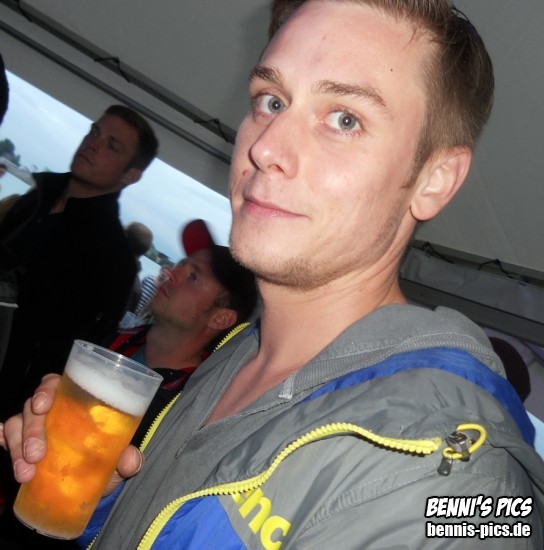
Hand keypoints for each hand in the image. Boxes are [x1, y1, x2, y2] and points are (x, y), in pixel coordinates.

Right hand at [0, 373, 143, 494]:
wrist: (94, 484)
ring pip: (16, 425)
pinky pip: (4, 437)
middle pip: (33, 408)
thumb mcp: (119, 458)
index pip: (55, 384)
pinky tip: (1, 447)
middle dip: (31, 430)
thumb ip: (128, 457)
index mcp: (75, 401)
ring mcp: (35, 427)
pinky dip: (1, 440)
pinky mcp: (21, 446)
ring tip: (26, 473)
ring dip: (17, 447)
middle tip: (37, 455)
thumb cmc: (106, 458)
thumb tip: (132, 460)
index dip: (46, 390)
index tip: (43, 406)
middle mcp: (52, 410)